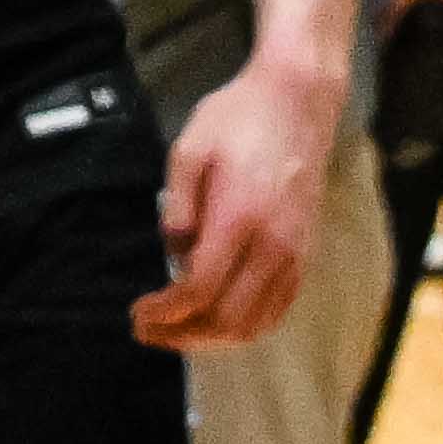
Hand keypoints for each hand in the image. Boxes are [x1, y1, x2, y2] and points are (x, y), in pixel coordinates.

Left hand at [143, 45, 333, 348]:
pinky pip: (277, 311)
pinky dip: (245, 328)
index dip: (165, 313)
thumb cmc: (238, 119)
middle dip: (182, 335)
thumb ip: (178, 209)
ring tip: (176, 333)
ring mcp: (294, 254)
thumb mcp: (189, 150)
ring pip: (255, 324)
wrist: (298, 103)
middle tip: (147, 331)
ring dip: (212, 340)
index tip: (137, 315)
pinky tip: (217, 324)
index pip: (200, 290)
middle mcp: (273, 245)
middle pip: (227, 319)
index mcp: (239, 218)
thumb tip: (174, 258)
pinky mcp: (305, 255)